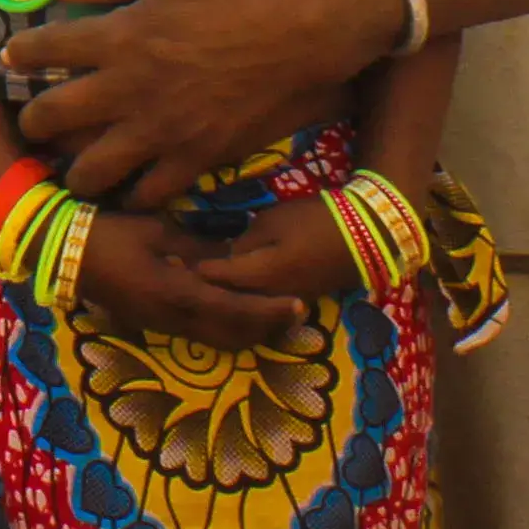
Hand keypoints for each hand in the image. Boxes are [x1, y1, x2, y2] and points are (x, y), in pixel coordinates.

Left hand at [3, 0, 398, 209]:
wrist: (312, 28)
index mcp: (121, 36)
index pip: (43, 51)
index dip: (18, 56)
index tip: (12, 58)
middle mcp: (131, 90)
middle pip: (52, 119)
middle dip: (32, 123)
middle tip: (33, 122)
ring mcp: (163, 132)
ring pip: (90, 172)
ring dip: (73, 169)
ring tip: (72, 163)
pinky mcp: (198, 160)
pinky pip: (146, 194)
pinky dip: (131, 194)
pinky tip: (128, 184)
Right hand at [74, 209, 309, 350]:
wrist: (63, 253)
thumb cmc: (111, 234)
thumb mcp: (159, 231)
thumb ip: (199, 247)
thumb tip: (236, 254)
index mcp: (177, 293)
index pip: (236, 309)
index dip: (270, 310)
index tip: (298, 305)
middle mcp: (173, 319)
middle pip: (232, 335)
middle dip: (266, 328)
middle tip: (294, 315)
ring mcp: (160, 326)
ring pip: (215, 339)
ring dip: (246, 331)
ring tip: (271, 316)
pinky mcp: (151, 325)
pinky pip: (197, 334)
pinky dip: (223, 328)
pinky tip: (232, 312)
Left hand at [182, 194, 367, 302]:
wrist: (364, 236)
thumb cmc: (315, 220)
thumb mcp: (273, 222)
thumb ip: (243, 242)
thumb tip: (224, 257)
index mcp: (260, 276)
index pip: (214, 278)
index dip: (188, 270)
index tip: (164, 261)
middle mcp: (267, 298)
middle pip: (224, 301)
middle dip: (199, 289)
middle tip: (172, 274)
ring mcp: (282, 304)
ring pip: (242, 308)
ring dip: (219, 298)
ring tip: (194, 284)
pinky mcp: (295, 302)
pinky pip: (260, 306)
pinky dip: (241, 300)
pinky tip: (227, 289)